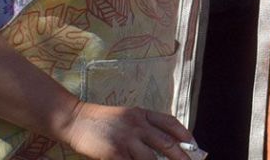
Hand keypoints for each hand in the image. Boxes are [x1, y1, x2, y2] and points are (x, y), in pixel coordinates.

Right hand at [61, 102, 194, 159]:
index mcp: (142, 114)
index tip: (194, 146)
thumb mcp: (127, 115)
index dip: (185, 135)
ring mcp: (126, 139)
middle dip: (181, 157)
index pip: (170, 123)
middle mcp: (137, 125)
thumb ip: (144, 126)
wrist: (75, 119)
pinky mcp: (114, 153)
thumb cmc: (101, 120)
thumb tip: (165, 143)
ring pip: (152, 159)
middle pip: (166, 143)